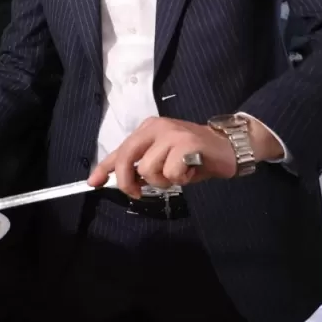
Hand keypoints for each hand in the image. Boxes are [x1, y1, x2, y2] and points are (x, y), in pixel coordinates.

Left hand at [88, 117, 235, 197]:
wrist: (228, 146)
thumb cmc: (194, 156)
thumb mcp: (163, 159)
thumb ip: (142, 166)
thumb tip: (120, 182)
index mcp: (148, 129)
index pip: (120, 149)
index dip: (104, 168)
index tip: (93, 183)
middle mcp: (156, 127)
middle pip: (127, 157)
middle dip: (127, 181)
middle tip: (137, 193)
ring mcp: (171, 133)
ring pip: (149, 169)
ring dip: (163, 181)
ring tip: (179, 174)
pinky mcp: (186, 143)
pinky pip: (171, 172)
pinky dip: (180, 179)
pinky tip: (190, 171)